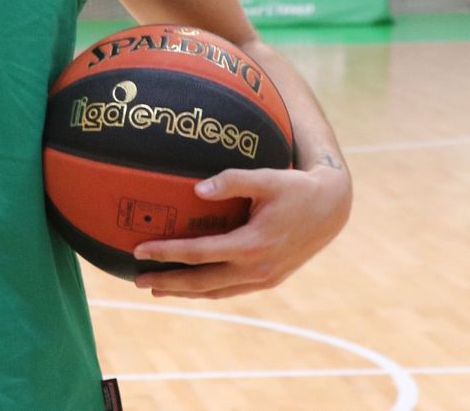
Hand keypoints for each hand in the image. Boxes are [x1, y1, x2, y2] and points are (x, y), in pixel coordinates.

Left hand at [131, 164, 351, 298]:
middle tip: (138, 281)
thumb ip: (231, 181)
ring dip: (185, 292)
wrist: (332, 209)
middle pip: (201, 281)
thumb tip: (196, 188)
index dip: (166, 253)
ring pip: (215, 292)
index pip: (197, 253)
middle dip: (167, 283)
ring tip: (157, 290)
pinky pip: (230, 290)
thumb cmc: (296, 188)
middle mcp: (256, 268)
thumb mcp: (266, 178)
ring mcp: (263, 278)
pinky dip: (207, 291)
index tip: (139, 251)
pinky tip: (192, 287)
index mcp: (251, 244)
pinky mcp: (269, 280)